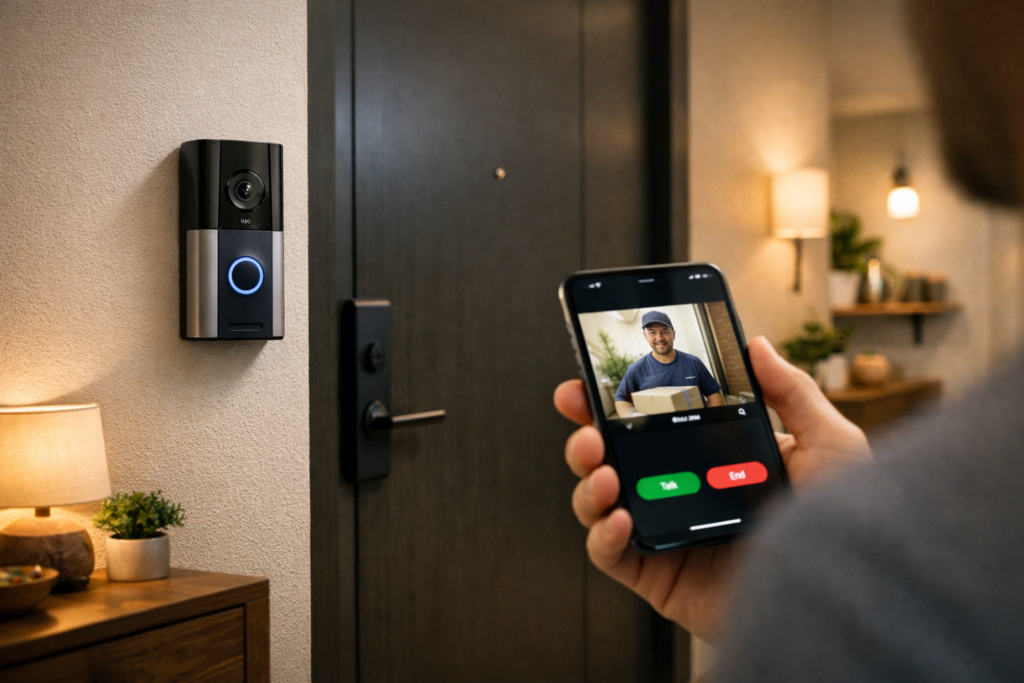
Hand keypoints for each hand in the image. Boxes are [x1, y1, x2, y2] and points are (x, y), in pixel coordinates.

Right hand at [554, 336, 870, 641]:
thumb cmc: (845, 528)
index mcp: (711, 459)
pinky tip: (619, 518)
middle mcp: (682, 493)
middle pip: (614, 458)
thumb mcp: (828, 446)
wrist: (844, 597)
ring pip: (599, 503)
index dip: (615, 403)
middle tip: (581, 416)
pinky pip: (610, 555)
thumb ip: (792, 393)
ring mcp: (666, 533)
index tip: (593, 381)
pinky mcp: (658, 575)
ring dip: (587, 482)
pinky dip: (602, 535)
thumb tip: (758, 346)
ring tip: (602, 469)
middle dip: (585, 433)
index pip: (651, 426)